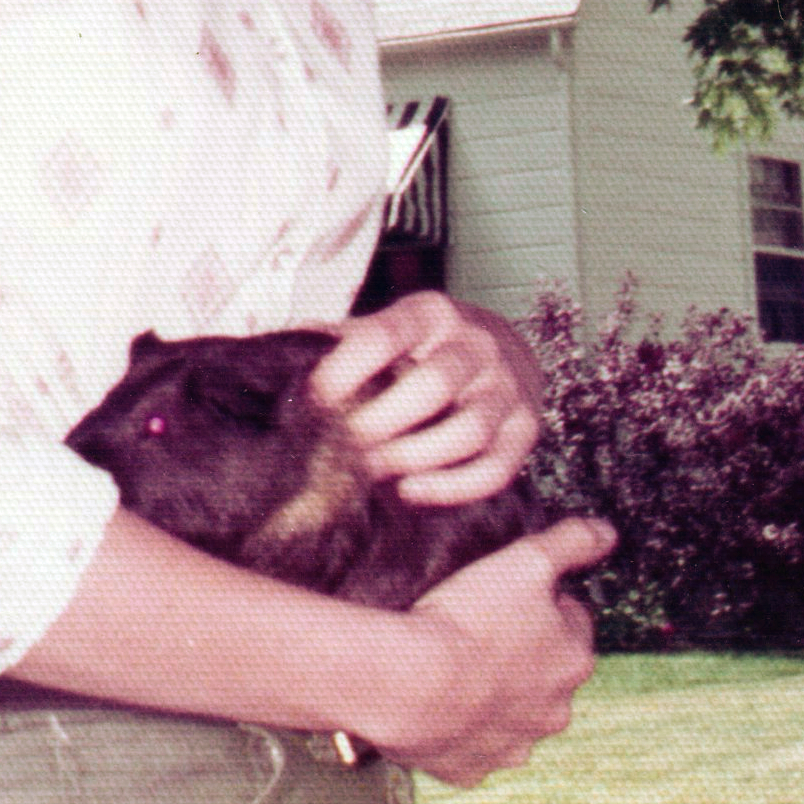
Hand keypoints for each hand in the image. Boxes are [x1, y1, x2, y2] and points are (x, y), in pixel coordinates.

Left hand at [312, 291, 546, 505]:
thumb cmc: (426, 344)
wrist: (501, 347)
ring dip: (412, 457)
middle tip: (341, 446)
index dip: (345, 368)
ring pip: (468, 431)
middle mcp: (477, 345)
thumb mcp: (387, 328)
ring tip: (370, 470)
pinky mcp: (526, 430)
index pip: (386, 335)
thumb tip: (278, 353)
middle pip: (432, 385)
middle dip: (379, 422)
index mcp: (431, 313)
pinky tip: (409, 490)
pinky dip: (451, 487)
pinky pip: (495, 469)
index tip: (315, 398)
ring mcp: (508, 388)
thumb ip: (340, 340)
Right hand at [365, 516, 611, 785]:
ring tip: (453, 665)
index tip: (509, 593)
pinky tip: (435, 703)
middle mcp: (553, 713)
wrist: (409, 683)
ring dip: (492, 695)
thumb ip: (571, 542)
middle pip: (543, 673)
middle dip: (520, 654)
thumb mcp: (525, 561)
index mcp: (573, 662)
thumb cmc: (470, 619)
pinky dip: (457, 729)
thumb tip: (606, 532)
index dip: (541, 602)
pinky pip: (468, 747)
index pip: (571, 622)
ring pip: (509, 715)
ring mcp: (511, 747)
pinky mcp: (470, 771)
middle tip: (477, 627)